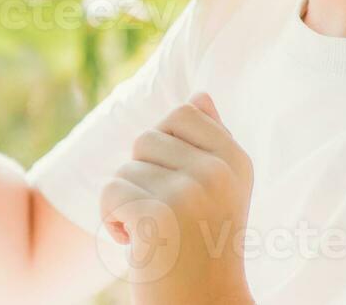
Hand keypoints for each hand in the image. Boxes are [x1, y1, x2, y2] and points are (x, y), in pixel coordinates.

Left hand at [101, 92, 254, 304]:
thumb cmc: (202, 249)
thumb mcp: (219, 192)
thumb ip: (210, 141)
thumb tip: (200, 95)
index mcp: (236, 160)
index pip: (182, 112)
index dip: (166, 149)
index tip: (182, 187)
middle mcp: (218, 172)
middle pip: (145, 139)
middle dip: (143, 179)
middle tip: (169, 219)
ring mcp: (190, 192)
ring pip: (124, 169)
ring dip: (127, 205)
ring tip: (157, 235)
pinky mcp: (158, 216)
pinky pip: (110, 194)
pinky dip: (113, 223)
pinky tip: (140, 247)